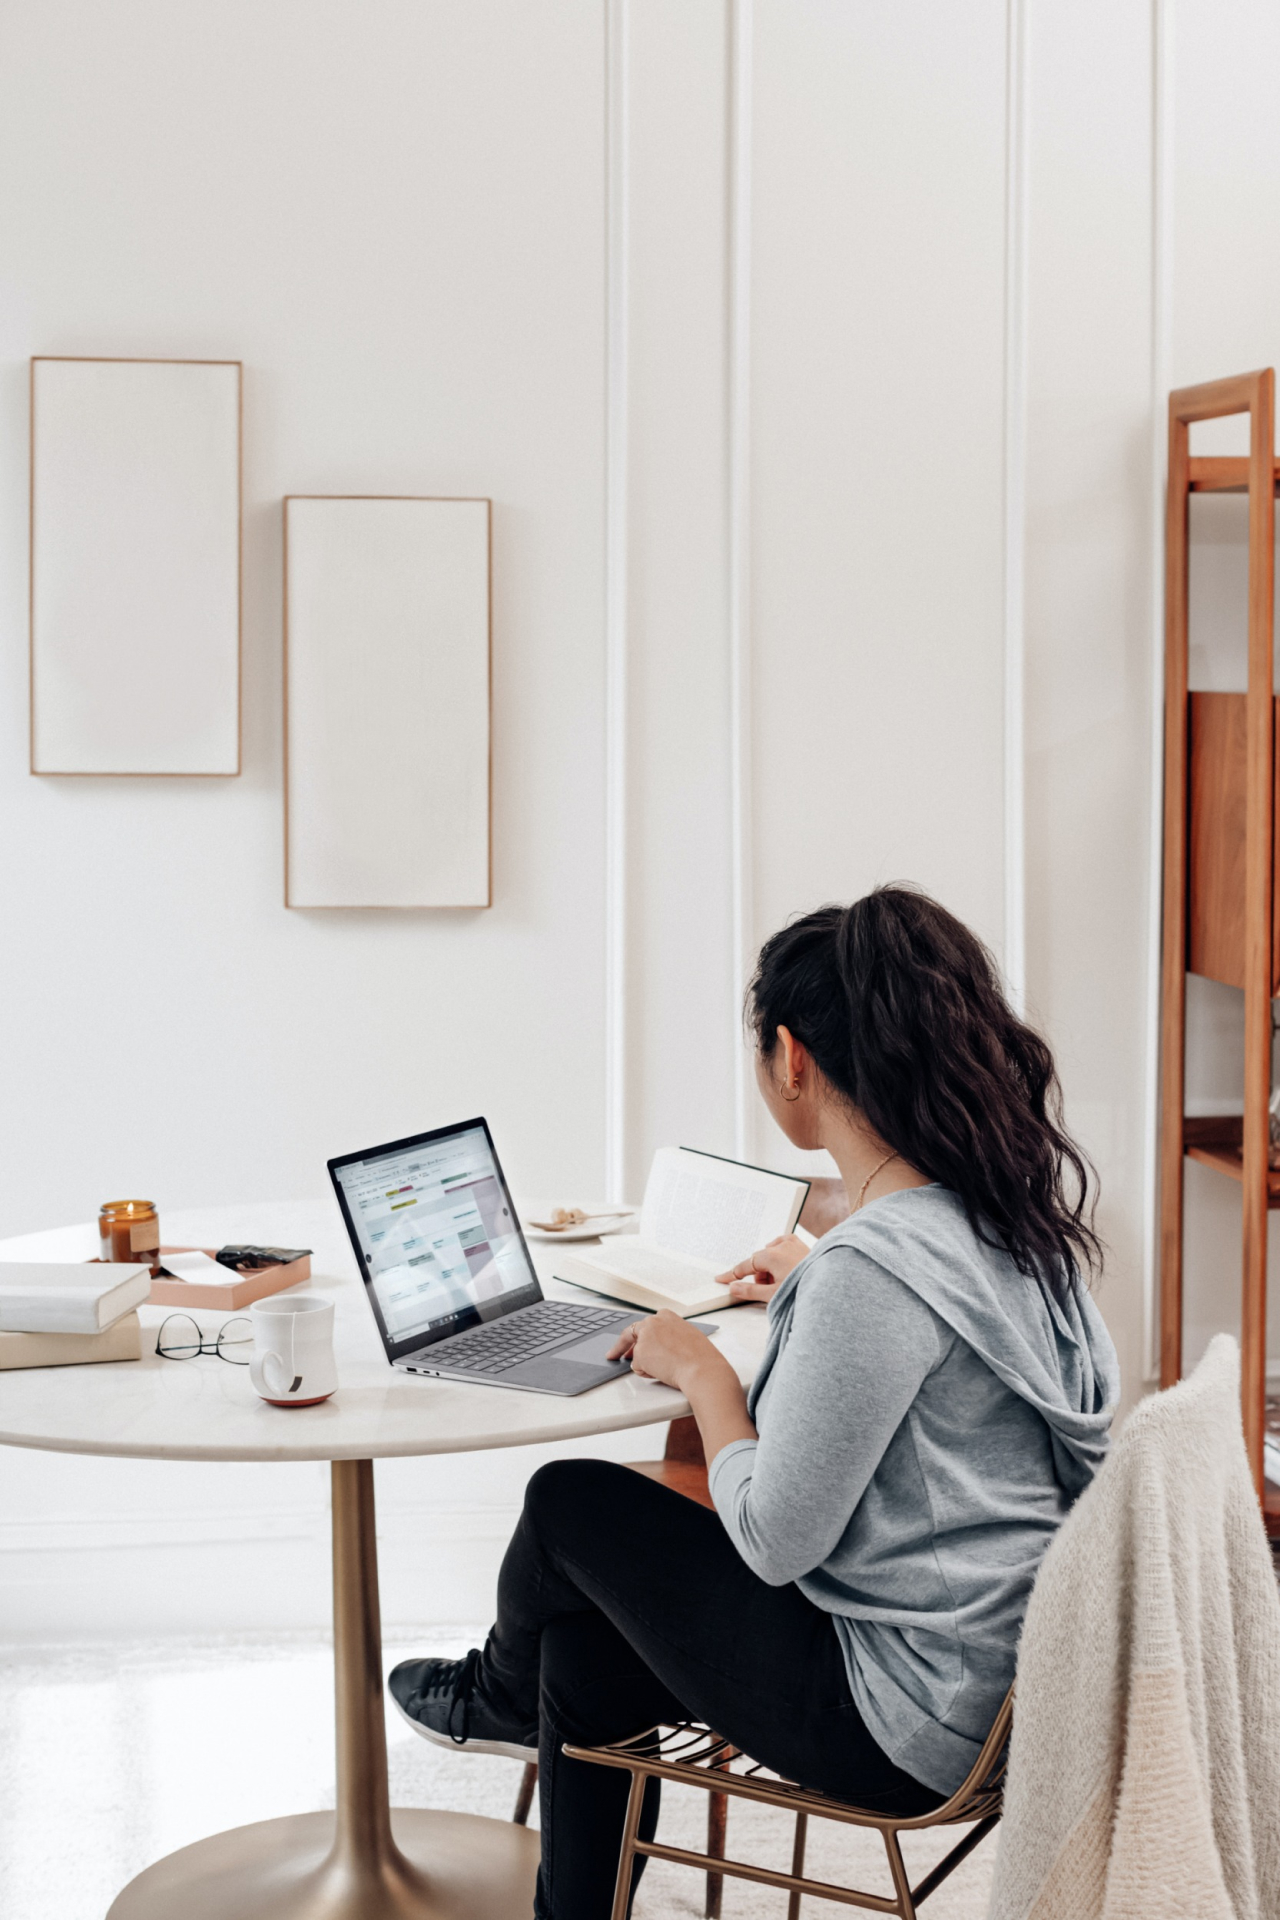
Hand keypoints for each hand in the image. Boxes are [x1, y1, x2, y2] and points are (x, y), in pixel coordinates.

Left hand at [607, 1310, 728, 1390]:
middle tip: (613, 1355)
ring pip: (637, 1354)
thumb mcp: (686, 1336)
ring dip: (646, 1365)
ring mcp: (644, 1337)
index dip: (638, 1336)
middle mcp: (652, 1322)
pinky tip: (663, 1372)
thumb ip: (669, 1336)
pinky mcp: (639, 1354)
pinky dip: (647, 1373)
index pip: (645, 1324)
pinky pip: (638, 1368)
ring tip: (666, 1369)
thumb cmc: (700, 1356)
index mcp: (665, 1315)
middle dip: (621, 1346)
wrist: (701, 1368)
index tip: (631, 1342)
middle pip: (630, 1333)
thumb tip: (660, 1346)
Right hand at [716, 1233, 808, 1303]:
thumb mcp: (773, 1295)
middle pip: (759, 1261)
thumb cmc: (803, 1290)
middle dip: (760, 1276)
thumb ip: (750, 1290)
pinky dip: (781, 1259)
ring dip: (771, 1269)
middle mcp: (782, 1245)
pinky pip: (784, 1248)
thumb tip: (733, 1287)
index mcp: (772, 1255)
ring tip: (783, 1284)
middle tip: (769, 1291)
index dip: (733, 1274)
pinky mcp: (803, 1245)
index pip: (746, 1264)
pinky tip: (788, 1271)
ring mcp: (794, 1243)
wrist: (832, 1287)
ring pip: (772, 1255)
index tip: (721, 1278)